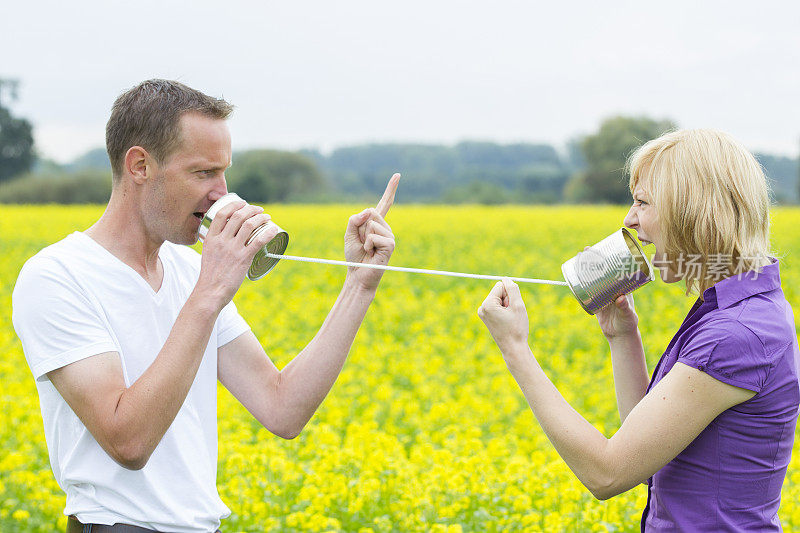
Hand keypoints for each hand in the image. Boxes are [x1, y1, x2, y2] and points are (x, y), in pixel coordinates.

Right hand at [196, 200, 276, 308]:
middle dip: (251, 209)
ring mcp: (232, 249)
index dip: (234, 205)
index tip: (243, 203)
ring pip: (249, 225)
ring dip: (261, 218)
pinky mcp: (243, 259)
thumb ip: (216, 244)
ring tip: (267, 218)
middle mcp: (221, 241)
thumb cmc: (210, 275)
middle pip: (238, 216)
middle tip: (259, 211)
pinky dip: (268, 233)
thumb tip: (228, 238)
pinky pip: (258, 241)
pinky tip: (274, 229)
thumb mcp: (208, 254)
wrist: (211, 292)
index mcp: (211, 238)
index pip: (221, 214)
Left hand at [344, 173, 399, 291]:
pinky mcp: (391, 245)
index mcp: (376, 224)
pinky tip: (371, 254)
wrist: (358, 275)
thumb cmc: (354, 257)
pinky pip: (374, 236)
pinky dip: (368, 245)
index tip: (398, 175)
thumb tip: (369, 210)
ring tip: (367, 250)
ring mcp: (390, 236)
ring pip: (371, 224)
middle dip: (360, 228)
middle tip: (362, 244)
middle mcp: (385, 228)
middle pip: (370, 212)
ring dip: (363, 238)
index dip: (391, 189)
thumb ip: (355, 219)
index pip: (384, 203)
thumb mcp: (349, 234)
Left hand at [478, 278, 529, 356]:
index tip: (512, 308)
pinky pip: (497, 306)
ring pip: (499, 299)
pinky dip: (504, 311)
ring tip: (509, 319)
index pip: (501, 286)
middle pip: (499, 292)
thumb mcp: (518, 305)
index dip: (510, 295)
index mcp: (487, 304)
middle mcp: (482, 307)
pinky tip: (506, 321)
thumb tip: (506, 279)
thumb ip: (512, 289)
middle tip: (511, 315)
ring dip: (507, 306)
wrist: (513, 348)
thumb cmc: (517, 328)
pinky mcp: (486, 317)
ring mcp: (483, 313)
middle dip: (508, 300)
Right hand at [578, 246, 638, 339]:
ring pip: (593, 279)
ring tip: (578, 261)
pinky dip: (580, 284)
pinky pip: (586, 291)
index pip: (616, 268)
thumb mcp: (628, 314)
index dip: (609, 258)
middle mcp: (612, 287)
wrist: (620, 335)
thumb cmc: (628, 323)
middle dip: (594, 259)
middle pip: (602, 270)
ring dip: (586, 270)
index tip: (602, 249)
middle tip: (585, 251)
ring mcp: (602, 294)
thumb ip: (625, 307)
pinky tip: (574, 278)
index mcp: (622, 286)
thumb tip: (619, 298)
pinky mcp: (595, 302)